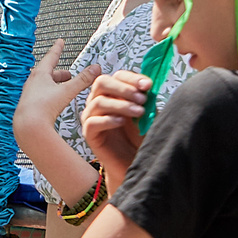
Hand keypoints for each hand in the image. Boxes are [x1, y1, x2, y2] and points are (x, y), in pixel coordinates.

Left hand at [13, 39, 98, 132]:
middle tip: (68, 73)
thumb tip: (96, 69)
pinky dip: (50, 95)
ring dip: (55, 85)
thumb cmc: (44, 107)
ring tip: (63, 88)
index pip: (51, 57)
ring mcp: (29, 94)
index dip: (57, 49)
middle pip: (48, 73)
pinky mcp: (30, 105)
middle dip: (59, 73)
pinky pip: (42, 96)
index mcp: (40, 74)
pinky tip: (54, 102)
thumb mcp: (67, 91)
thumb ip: (82, 80)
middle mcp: (32, 82)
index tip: (60, 41)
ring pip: (44, 85)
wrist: (28, 126)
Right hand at [81, 71, 150, 188]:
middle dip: (124, 88)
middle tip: (142, 99)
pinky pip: (93, 122)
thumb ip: (146, 99)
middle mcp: (99, 101)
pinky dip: (108, 120)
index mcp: (112, 93)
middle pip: (102, 82)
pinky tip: (122, 122)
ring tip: (139, 112)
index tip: (148, 85)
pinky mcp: (89, 133)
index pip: (117, 76)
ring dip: (121, 105)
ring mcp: (91, 116)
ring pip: (98, 102)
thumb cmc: (140, 136)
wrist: (134, 161)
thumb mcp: (147, 114)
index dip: (132, 78)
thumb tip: (147, 85)